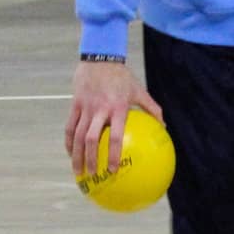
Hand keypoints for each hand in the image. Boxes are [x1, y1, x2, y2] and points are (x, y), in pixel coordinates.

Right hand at [66, 59, 161, 176]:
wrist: (99, 57)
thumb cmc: (122, 76)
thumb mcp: (139, 90)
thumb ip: (152, 108)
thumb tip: (164, 126)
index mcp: (117, 108)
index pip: (114, 136)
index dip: (112, 154)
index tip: (113, 170)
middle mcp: (100, 109)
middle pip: (90, 139)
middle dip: (90, 159)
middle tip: (92, 176)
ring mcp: (85, 107)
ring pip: (77, 135)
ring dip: (76, 155)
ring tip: (78, 171)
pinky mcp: (75, 104)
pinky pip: (70, 126)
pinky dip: (69, 141)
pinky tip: (70, 153)